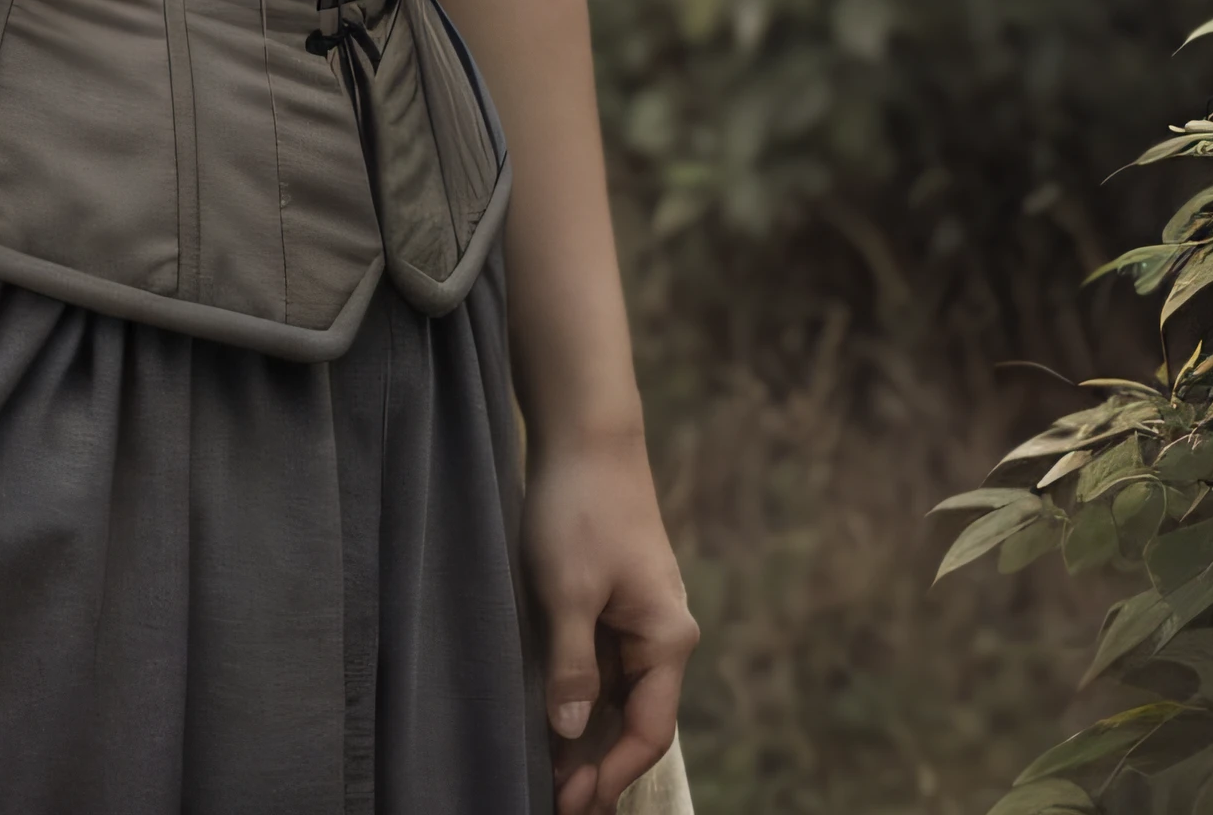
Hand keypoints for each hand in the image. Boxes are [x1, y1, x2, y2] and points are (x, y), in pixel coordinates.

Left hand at [523, 429, 697, 813]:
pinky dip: (579, 694)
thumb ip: (571, 665)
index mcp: (667, 638)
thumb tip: (568, 732)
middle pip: (635, 719)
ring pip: (616, 694)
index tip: (573, 804)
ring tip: (545, 773)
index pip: (648, 730)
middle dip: (598, 764)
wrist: (586, 435)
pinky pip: (601, 664)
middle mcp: (662, 635)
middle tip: (554, 800)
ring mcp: (638, 618)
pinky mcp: (613, 601)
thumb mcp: (567, 590)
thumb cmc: (580, 508)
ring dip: (585, 734)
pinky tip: (548, 715)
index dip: (612, 773)